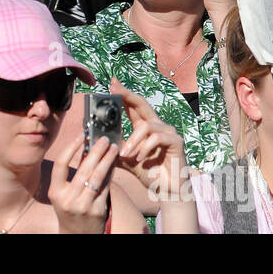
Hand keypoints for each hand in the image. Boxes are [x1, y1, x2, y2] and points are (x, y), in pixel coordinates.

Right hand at [49, 133, 116, 233]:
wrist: (77, 235)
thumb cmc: (70, 210)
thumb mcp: (63, 195)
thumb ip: (71, 176)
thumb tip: (86, 149)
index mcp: (56, 192)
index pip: (61, 164)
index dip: (71, 147)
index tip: (82, 135)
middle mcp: (68, 199)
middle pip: (83, 169)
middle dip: (96, 151)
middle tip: (104, 139)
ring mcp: (83, 205)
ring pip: (97, 177)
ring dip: (107, 160)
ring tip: (113, 148)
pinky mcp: (98, 211)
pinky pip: (106, 187)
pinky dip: (111, 173)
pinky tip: (114, 164)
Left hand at [113, 80, 189, 200]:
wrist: (166, 191)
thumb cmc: (148, 173)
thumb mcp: (127, 160)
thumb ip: (115, 150)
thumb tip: (96, 142)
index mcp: (145, 127)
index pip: (133, 106)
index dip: (123, 94)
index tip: (112, 82)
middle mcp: (157, 125)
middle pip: (142, 104)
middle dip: (127, 95)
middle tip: (114, 88)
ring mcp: (168, 132)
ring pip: (146, 126)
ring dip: (132, 140)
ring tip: (125, 154)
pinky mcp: (176, 141)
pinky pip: (157, 138)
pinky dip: (145, 147)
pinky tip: (140, 157)